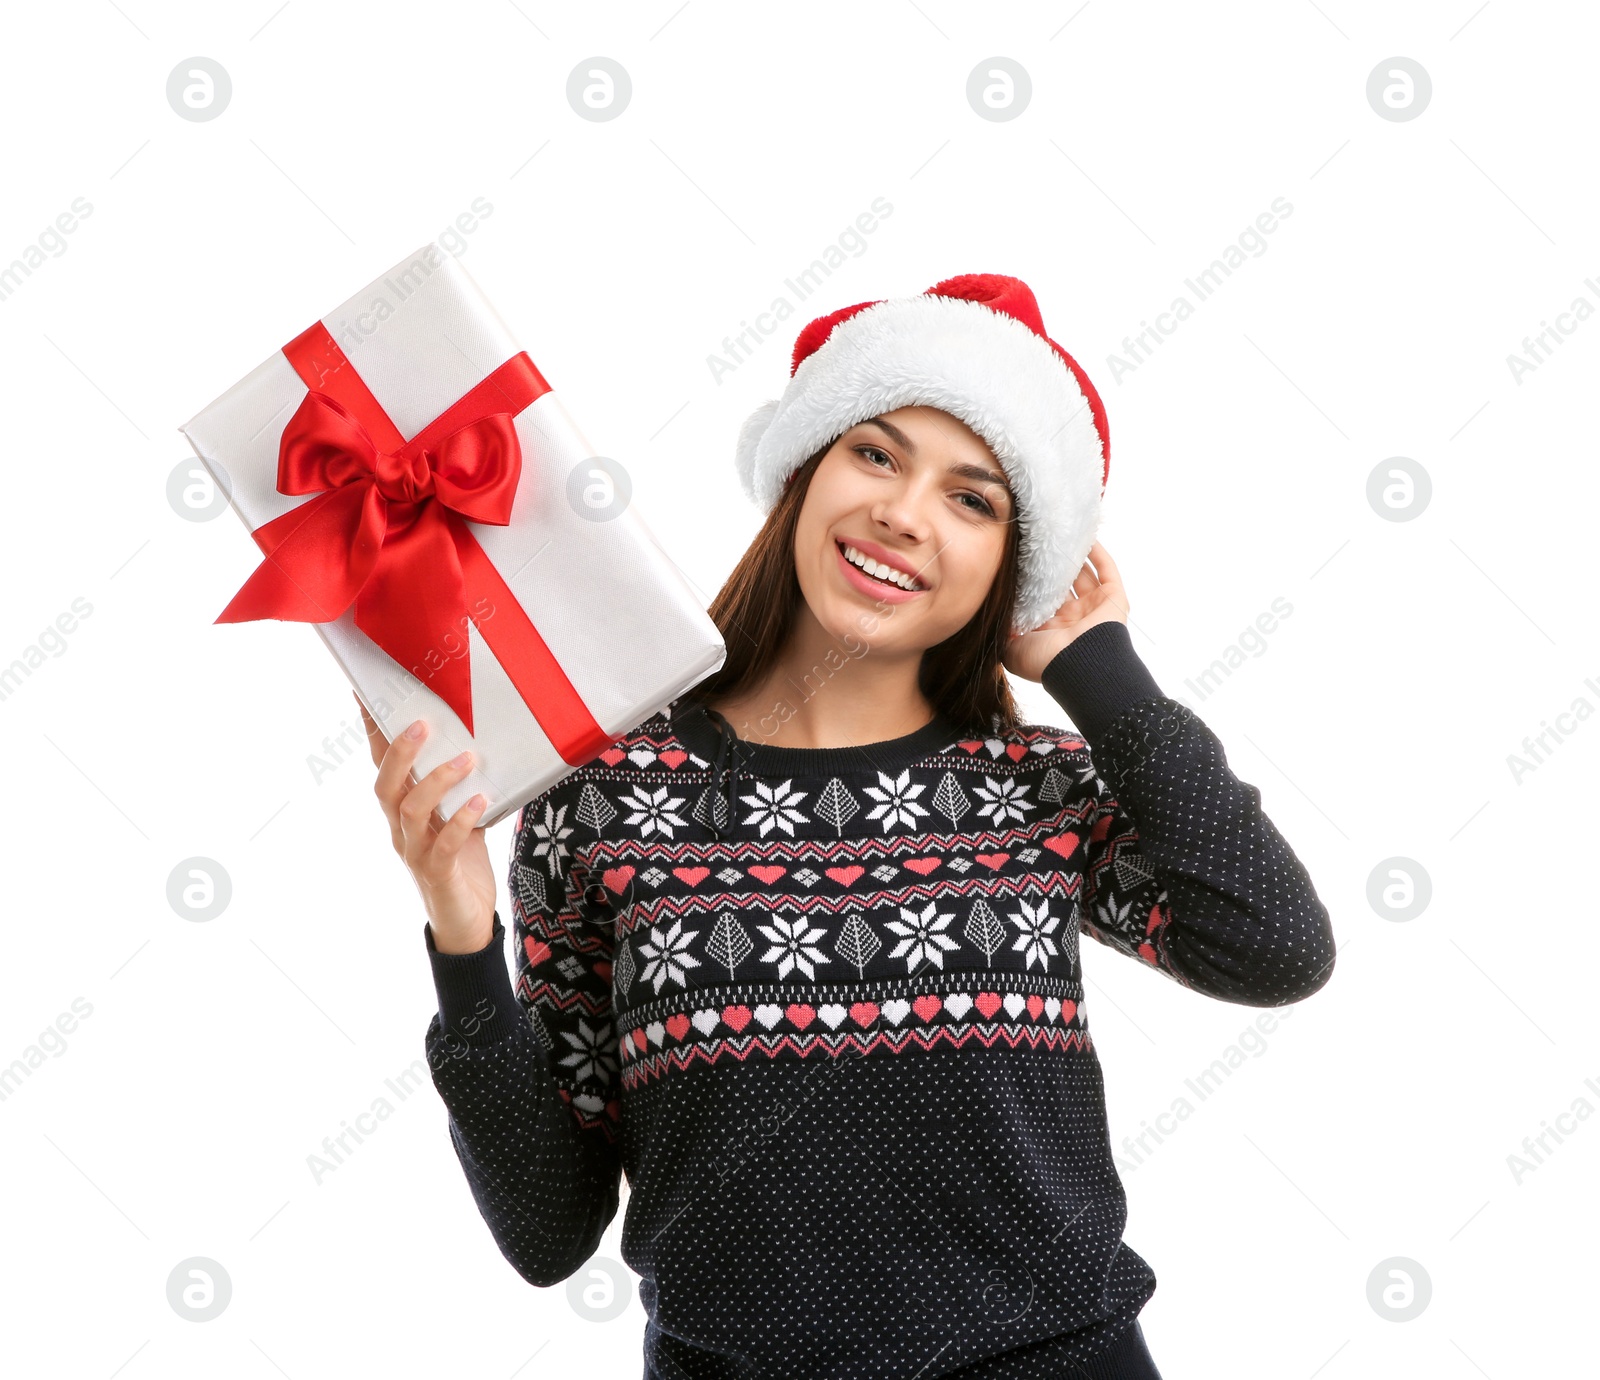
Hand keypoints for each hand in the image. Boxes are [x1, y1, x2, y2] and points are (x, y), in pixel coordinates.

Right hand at [356, 693, 496, 954]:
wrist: (466, 921)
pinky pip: (444, 844)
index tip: (367, 695)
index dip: (373, 733)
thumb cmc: (462, 862)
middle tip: (422, 723)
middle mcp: (401, 829)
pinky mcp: (438, 873)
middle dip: (400, 753)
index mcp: (403, 810)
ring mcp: (415, 851)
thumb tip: (477, 741)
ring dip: (436, 780)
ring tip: (466, 759)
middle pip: (386, 786)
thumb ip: (460, 786)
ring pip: (410, 810)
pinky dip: (461, 819)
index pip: (382, 765)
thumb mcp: (460, 815)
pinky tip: (480, 799)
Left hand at [1002, 541, 1130, 683]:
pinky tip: (1084, 536)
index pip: (1038, 598)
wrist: (1080, 667)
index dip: (1029, 580)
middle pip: (1062, 583)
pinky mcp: (1114, 599)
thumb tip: (993, 613)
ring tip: (1060, 535)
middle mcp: (1073, 618)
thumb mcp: (1011, 650)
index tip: (1017, 560)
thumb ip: (1002, 630)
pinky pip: (1107, 570)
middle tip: (1037, 543)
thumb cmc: (1045, 662)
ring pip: (1085, 574)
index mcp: (1051, 630)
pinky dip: (1098, 553)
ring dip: (1074, 556)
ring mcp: (1094, 608)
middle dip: (1051, 565)